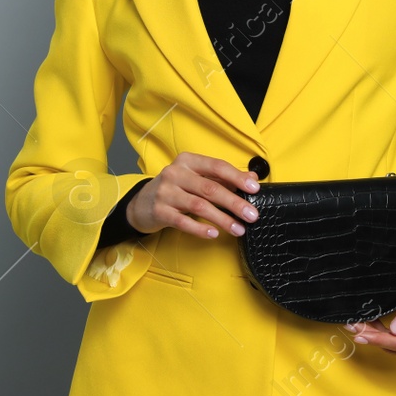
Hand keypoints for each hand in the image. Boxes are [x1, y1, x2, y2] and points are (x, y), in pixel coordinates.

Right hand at [127, 152, 259, 239]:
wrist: (141, 203)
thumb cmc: (175, 188)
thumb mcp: (196, 178)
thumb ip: (223, 178)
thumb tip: (252, 178)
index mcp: (188, 161)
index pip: (217, 166)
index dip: (237, 177)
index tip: (255, 189)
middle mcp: (175, 173)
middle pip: (210, 188)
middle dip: (234, 203)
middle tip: (252, 215)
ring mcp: (166, 192)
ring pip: (199, 206)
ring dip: (222, 219)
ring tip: (238, 229)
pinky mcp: (159, 211)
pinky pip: (183, 221)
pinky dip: (200, 229)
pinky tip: (214, 234)